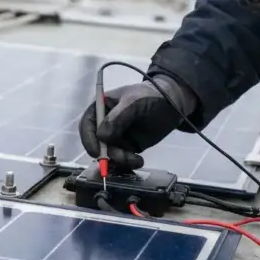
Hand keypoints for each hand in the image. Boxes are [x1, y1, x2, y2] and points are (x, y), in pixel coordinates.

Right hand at [79, 75, 196, 169]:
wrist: (172, 104)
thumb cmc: (151, 96)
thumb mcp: (134, 102)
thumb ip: (118, 117)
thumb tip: (102, 136)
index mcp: (101, 107)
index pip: (87, 125)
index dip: (88, 139)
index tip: (96, 152)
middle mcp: (105, 123)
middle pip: (96, 143)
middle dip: (107, 154)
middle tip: (122, 158)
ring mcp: (116, 136)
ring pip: (110, 154)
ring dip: (120, 160)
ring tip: (136, 159)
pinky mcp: (127, 146)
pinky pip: (122, 158)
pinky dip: (128, 162)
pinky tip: (138, 161)